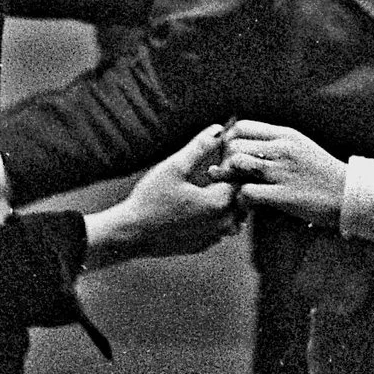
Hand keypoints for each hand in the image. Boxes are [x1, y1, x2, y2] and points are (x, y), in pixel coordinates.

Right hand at [84, 123, 242, 268]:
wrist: (131, 235)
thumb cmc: (150, 199)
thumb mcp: (175, 167)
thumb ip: (200, 147)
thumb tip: (218, 128)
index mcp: (220, 203)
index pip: (243, 178)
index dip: (234, 164)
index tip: (220, 156)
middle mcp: (223, 224)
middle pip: (243, 197)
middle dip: (234, 181)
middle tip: (216, 168)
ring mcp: (214, 238)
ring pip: (235, 215)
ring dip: (228, 200)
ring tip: (209, 185)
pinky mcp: (204, 245)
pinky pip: (222, 228)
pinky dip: (218, 215)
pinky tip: (199, 204)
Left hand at [209, 121, 346, 226]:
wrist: (348, 194)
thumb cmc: (321, 172)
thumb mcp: (300, 146)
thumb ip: (274, 142)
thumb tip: (246, 141)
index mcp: (285, 134)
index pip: (241, 126)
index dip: (229, 141)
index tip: (231, 156)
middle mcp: (282, 149)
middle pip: (234, 145)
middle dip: (226, 161)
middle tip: (231, 177)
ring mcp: (282, 171)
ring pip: (237, 164)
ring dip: (231, 179)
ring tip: (237, 190)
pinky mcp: (284, 195)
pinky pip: (247, 191)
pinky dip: (242, 199)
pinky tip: (248, 204)